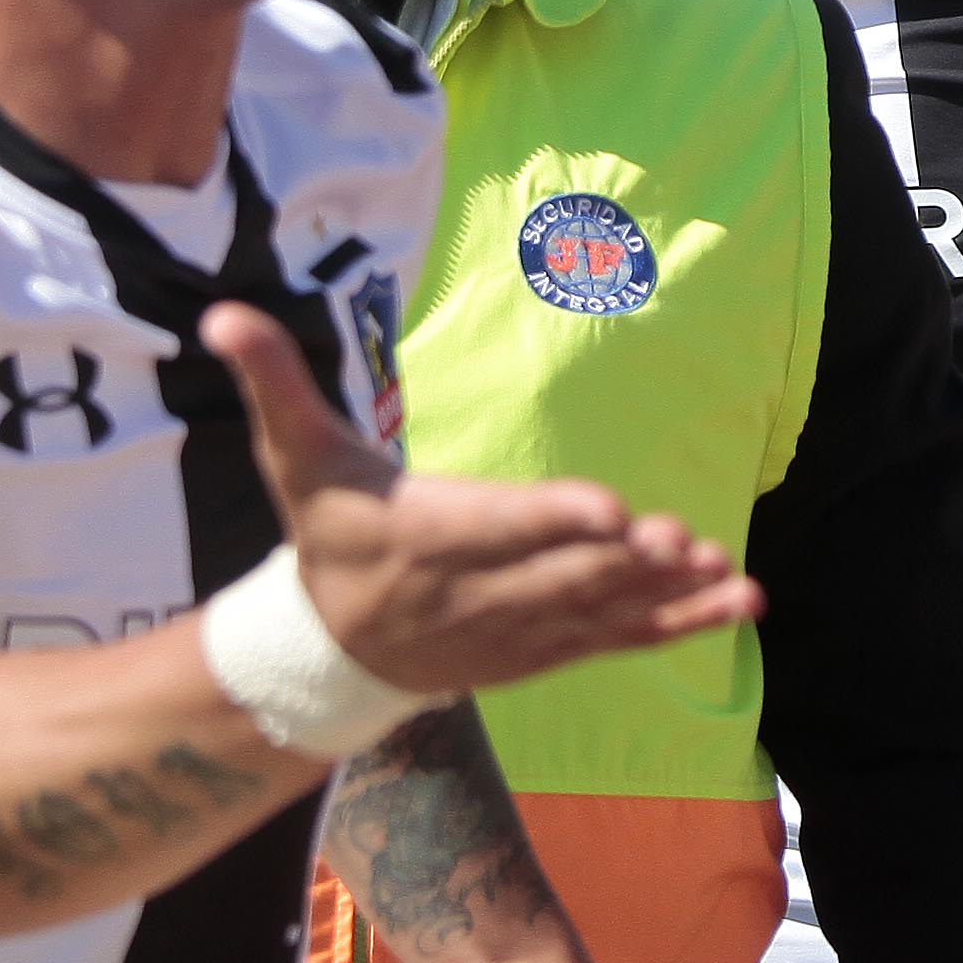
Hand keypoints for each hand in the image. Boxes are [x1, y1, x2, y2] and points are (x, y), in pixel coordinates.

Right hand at [205, 303, 761, 694]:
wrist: (331, 650)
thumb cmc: (328, 531)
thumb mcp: (294, 458)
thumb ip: (273, 383)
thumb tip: (221, 311)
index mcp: (427, 535)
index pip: (495, 527)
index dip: (551, 519)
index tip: (607, 510)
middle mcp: (480, 590)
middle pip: (560, 576)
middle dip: (621, 561)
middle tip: (678, 538)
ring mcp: (521, 627)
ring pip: (601, 612)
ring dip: (665, 594)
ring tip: (723, 572)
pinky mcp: (552, 646)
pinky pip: (623, 637)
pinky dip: (681, 623)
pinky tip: (740, 601)